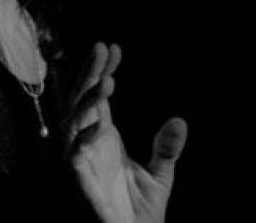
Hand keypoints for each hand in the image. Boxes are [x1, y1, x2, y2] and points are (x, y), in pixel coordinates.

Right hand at [66, 43, 187, 222]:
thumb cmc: (141, 208)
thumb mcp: (161, 174)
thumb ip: (167, 147)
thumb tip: (179, 120)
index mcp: (103, 135)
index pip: (98, 96)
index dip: (103, 71)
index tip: (113, 48)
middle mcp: (88, 141)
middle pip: (83, 99)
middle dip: (90, 73)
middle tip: (102, 49)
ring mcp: (81, 157)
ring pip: (76, 120)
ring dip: (89, 100)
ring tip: (108, 81)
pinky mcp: (80, 178)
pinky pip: (77, 154)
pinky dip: (85, 138)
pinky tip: (100, 124)